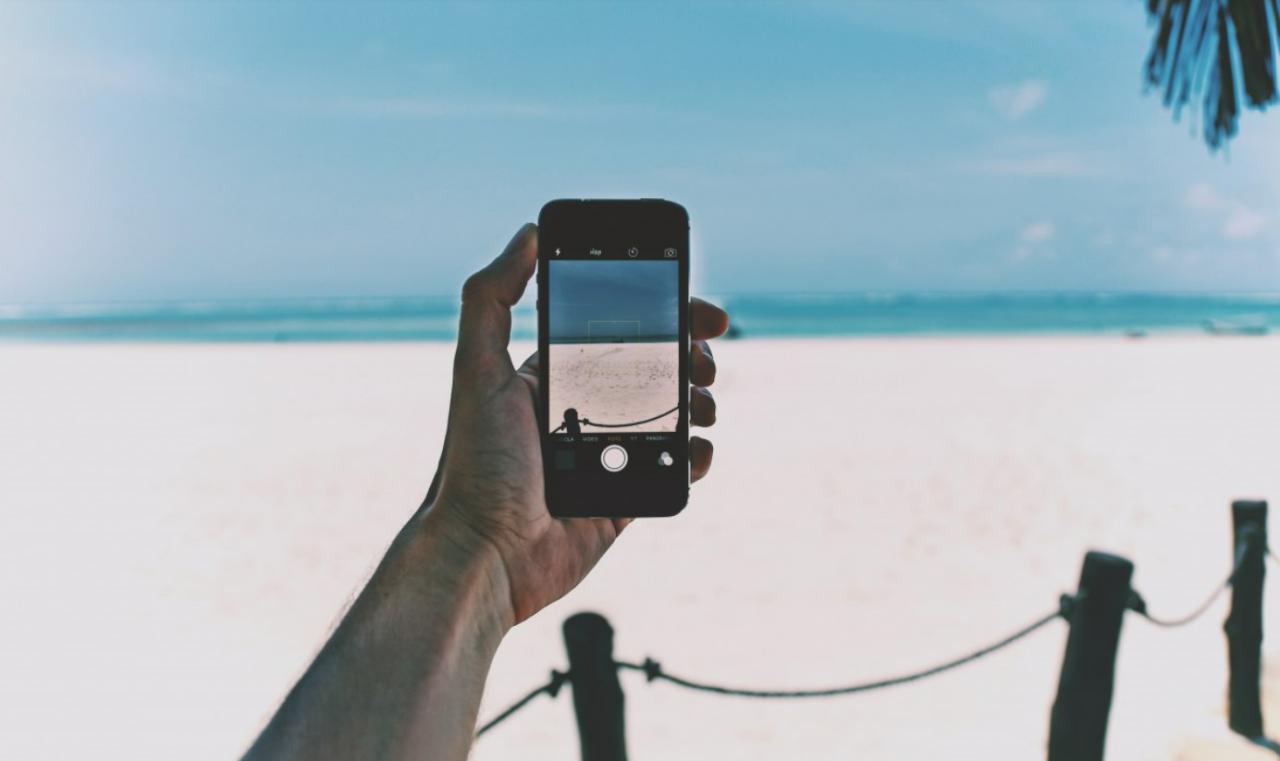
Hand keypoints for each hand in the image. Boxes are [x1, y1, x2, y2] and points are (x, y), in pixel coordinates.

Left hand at [429, 223, 727, 624]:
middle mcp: (582, 411)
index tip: (700, 306)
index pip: (618, 331)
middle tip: (706, 360)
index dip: (663, 314)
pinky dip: (696, 458)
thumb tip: (529, 231)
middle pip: (655, 370)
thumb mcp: (477, 368)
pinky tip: (698, 451)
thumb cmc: (476, 462)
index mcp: (552, 376)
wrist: (486, 554)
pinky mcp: (626, 501)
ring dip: (700, 403)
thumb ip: (493, 297)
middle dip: (691, 356)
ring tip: (702, 406)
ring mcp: (608, 457)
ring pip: (673, 417)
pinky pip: (674, 472)